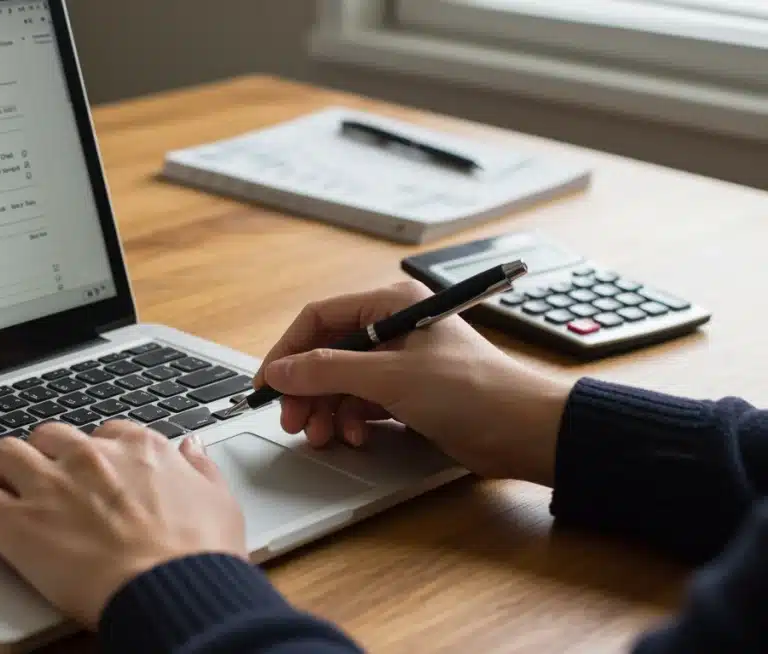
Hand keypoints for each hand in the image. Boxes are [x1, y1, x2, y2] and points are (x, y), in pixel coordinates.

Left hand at [0, 421, 245, 626]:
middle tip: (31, 464)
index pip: (106, 432)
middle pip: (50, 437)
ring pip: (5, 454)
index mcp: (139, 449)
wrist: (172, 586)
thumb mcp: (218, 500)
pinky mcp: (17, 522)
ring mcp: (50, 486)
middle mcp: (91, 457)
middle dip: (39, 449)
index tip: (86, 459)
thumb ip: (200, 469)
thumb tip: (193, 448)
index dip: (91, 447)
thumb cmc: (200, 554)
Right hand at [254, 281, 573, 485]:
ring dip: (327, 411)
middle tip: (293, 421)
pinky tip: (357, 437)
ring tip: (324, 436)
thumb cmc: (472, 391)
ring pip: (341, 383)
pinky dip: (352, 421)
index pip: (319, 319)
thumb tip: (281, 371)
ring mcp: (400, 363)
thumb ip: (327, 372)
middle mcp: (393, 328)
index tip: (267, 385)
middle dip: (306, 390)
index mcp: (390, 304)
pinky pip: (362, 403)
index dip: (287, 352)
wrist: (524, 432)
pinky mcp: (409, 395)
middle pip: (326, 354)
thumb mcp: (389, 378)